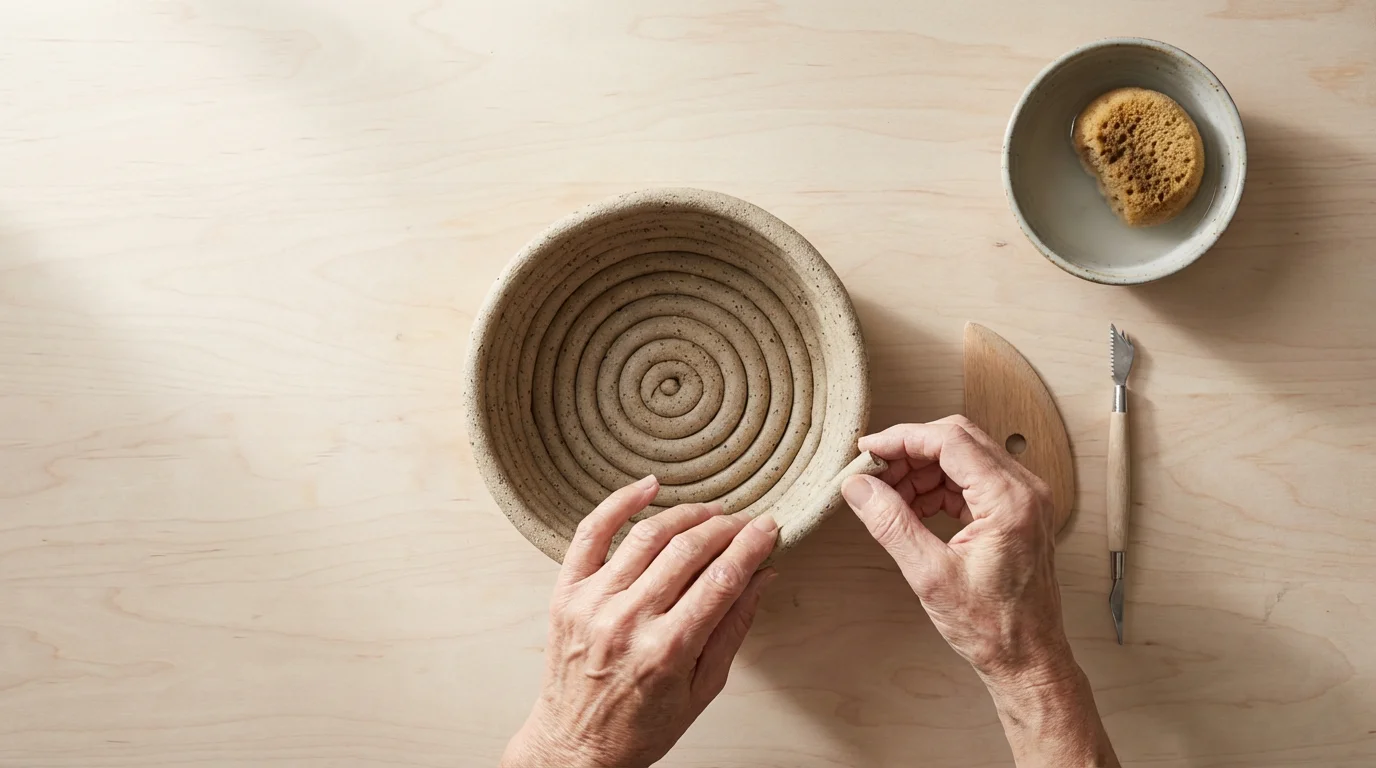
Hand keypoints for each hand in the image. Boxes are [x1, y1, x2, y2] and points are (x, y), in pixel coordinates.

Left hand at [502, 475, 779, 767]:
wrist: (575, 747)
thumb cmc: (641, 726)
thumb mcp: (703, 689)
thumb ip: (733, 629)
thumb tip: (762, 577)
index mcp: (668, 650)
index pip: (722, 579)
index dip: (751, 545)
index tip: (769, 528)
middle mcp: (628, 621)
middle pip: (688, 551)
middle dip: (726, 528)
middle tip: (745, 522)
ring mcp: (593, 603)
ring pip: (647, 535)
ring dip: (686, 515)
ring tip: (710, 513)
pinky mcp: (567, 593)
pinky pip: (591, 533)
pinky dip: (619, 502)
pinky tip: (648, 487)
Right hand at [842, 417, 1119, 767]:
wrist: (1028, 659)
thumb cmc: (991, 627)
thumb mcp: (929, 575)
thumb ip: (891, 523)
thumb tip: (859, 487)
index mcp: (1008, 500)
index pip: (949, 440)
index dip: (902, 438)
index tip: (868, 449)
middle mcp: (1024, 491)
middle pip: (958, 440)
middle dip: (910, 451)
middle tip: (873, 472)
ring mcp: (1024, 499)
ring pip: (964, 457)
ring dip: (923, 469)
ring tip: (889, 496)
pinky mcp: (1018, 512)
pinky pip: (973, 479)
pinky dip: (940, 485)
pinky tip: (914, 507)